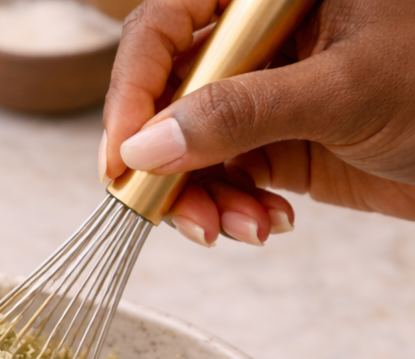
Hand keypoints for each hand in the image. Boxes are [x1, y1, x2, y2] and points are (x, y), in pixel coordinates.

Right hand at [100, 0, 414, 245]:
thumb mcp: (342, 93)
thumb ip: (240, 114)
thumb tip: (147, 146)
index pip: (168, 24)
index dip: (133, 89)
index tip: (122, 155)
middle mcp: (258, 36)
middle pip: (166, 95)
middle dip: (166, 163)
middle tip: (172, 212)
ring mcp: (261, 92)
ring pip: (185, 148)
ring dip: (199, 201)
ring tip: (235, 229)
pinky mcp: (269, 142)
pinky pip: (219, 180)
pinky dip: (230, 212)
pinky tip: (266, 223)